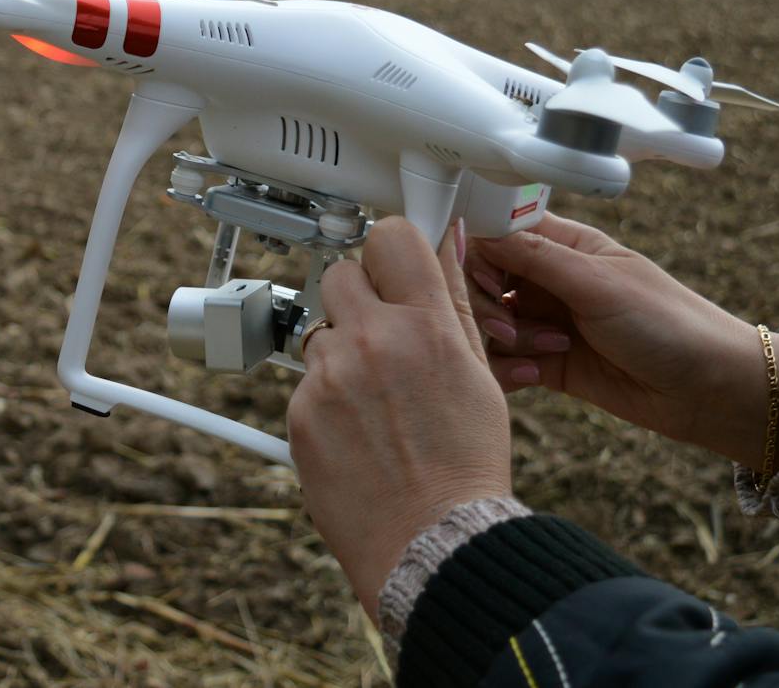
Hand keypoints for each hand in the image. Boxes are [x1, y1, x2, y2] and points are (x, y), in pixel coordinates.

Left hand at [288, 218, 511, 611]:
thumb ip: (453, 303)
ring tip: (376, 400)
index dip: (394, 250)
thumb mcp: (479, 375)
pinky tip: (357, 430)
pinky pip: (306, 380)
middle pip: (342, 273)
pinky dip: (325, 397)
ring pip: (321, 330)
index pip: (392, 236)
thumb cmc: (464, 466)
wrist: (432, 542)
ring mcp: (330, 376)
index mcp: (426, 326)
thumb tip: (448, 243)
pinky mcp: (299, 410)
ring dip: (341, 351)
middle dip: (360, 298)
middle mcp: (372, 341)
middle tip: (385, 338)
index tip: (395, 267)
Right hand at [466, 213, 778, 470]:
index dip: (480, 253)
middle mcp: (550, 281)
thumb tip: (477, 230)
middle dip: (488, 304)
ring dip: (502, 340)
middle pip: (485, 281)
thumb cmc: (670, 324)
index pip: (498, 234)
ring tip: (540, 353)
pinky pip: (506, 361)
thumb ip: (534, 256)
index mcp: (565, 246)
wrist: (711, 391)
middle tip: (510, 326)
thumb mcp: (598, 282)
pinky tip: (534, 377)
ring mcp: (548, 323)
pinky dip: (508, 369)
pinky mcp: (550, 364)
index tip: (486, 279)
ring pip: (490, 323)